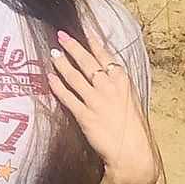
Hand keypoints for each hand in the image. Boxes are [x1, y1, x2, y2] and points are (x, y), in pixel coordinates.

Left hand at [46, 26, 156, 183]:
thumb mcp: (131, 100)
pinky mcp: (85, 116)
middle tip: (61, 35)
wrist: (133, 152)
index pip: (105, 56)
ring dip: (62, 63)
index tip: (84, 31)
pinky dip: (57, 86)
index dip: (93, 42)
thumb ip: (119, 86)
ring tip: (52, 53)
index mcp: (123, 82)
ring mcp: (96, 100)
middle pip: (87, 62)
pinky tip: (50, 78)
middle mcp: (109, 87)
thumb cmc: (134, 129)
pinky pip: (67, 97)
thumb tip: (107, 74)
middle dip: (72, 47)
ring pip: (74, 77)